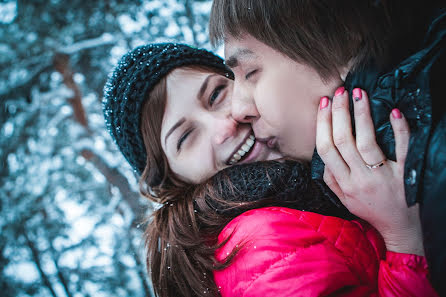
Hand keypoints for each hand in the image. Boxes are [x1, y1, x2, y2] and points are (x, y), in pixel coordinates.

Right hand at [316, 87, 423, 255]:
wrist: (400, 229)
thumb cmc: (370, 210)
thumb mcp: (344, 199)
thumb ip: (331, 178)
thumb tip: (324, 153)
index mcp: (344, 184)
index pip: (326, 150)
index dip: (323, 124)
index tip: (324, 103)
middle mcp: (360, 179)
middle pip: (343, 141)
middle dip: (339, 113)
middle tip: (339, 92)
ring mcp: (383, 177)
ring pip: (367, 142)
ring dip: (361, 115)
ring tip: (358, 93)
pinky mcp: (405, 175)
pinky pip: (402, 149)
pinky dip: (398, 129)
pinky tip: (393, 111)